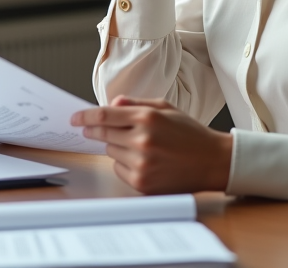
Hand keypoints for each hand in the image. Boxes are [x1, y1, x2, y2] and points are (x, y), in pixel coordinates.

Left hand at [71, 96, 232, 194]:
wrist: (212, 161)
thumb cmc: (190, 133)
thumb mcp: (166, 108)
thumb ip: (136, 103)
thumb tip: (112, 104)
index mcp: (147, 118)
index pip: (104, 116)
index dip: (85, 116)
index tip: (75, 118)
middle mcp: (142, 141)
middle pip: (103, 134)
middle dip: (95, 131)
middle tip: (91, 129)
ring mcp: (141, 164)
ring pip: (110, 152)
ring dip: (116, 146)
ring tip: (140, 145)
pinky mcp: (142, 182)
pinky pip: (119, 169)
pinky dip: (125, 164)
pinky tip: (145, 160)